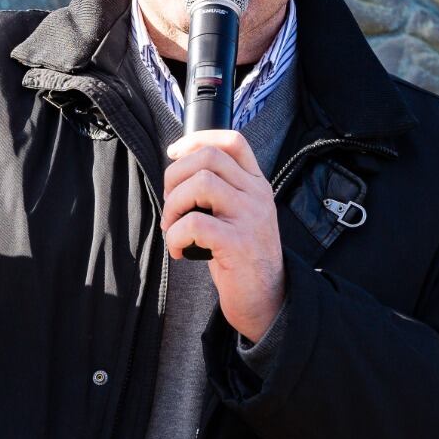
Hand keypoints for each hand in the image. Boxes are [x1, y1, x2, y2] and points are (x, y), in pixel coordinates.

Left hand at [162, 130, 284, 341]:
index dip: (197, 139)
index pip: (232, 141)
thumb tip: (175, 173)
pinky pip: (194, 224)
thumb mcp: (239, 215)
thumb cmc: (242, 257)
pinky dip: (175, 236)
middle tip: (171, 206)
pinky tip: (179, 250)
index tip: (174, 153)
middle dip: (174, 176)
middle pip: (208, 157)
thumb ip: (220, 191)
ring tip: (173, 228)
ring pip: (200, 184)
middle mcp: (257, 195)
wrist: (267, 299)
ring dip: (173, 205)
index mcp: (256, 184)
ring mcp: (250, 218)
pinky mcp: (238, 244)